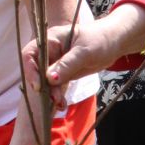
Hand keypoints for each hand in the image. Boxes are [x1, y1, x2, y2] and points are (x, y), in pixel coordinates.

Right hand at [26, 3, 144, 108]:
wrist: (114, 43)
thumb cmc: (99, 40)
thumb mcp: (84, 52)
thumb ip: (67, 65)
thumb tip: (49, 79)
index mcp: (51, 40)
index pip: (31, 54)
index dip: (31, 70)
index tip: (38, 86)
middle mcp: (50, 51)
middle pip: (36, 70)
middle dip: (42, 86)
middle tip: (53, 99)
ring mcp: (56, 63)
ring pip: (45, 81)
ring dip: (50, 94)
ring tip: (60, 104)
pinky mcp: (63, 73)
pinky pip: (55, 86)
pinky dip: (57, 96)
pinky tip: (62, 104)